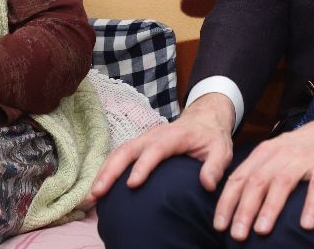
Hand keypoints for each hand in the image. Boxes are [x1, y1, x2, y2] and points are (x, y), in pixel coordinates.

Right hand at [87, 93, 235, 205]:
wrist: (204, 118)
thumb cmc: (212, 137)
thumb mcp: (222, 150)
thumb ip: (215, 166)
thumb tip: (206, 184)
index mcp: (174, 135)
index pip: (156, 149)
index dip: (143, 166)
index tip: (132, 184)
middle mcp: (154, 134)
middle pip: (127, 149)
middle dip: (111, 170)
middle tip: (98, 192)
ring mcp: (144, 138)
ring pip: (119, 152)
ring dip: (103, 172)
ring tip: (92, 195)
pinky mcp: (139, 144)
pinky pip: (119, 155)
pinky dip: (106, 170)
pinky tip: (99, 187)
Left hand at [213, 119, 313, 240]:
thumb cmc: (302, 148)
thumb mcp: (275, 154)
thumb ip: (257, 172)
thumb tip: (234, 203)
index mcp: (264, 152)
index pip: (240, 177)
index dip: (227, 202)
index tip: (219, 225)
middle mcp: (281, 153)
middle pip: (257, 181)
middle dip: (244, 209)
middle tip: (237, 235)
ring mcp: (304, 158)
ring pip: (282, 182)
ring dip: (270, 208)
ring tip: (261, 231)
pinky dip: (312, 205)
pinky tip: (306, 225)